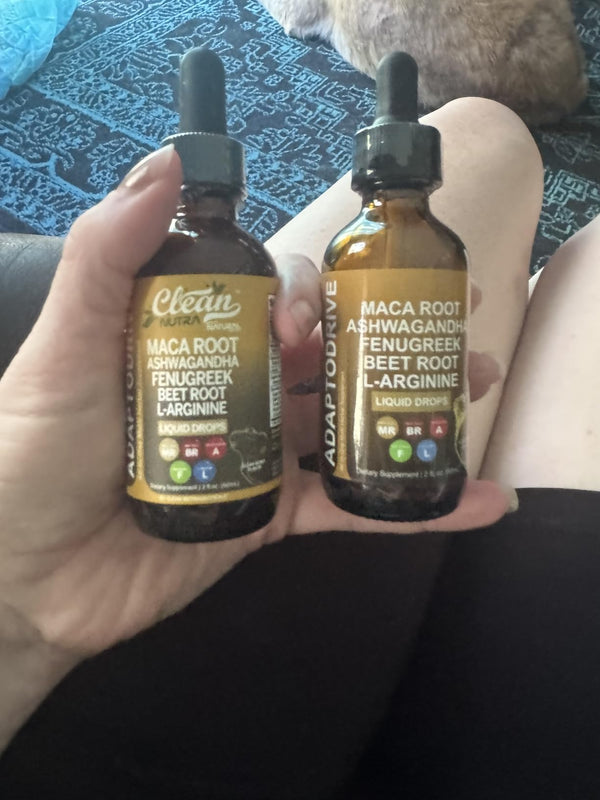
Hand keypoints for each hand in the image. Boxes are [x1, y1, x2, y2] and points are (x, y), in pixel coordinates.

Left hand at [0, 146, 511, 661]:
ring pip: (345, 420)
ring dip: (408, 400)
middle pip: (323, 351)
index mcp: (194, 339)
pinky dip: (406, 508)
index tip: (319, 311)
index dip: (311, 289)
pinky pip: (347, 508)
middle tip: (449, 318)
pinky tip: (470, 498)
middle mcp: (233, 388)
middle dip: (384, 333)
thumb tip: (165, 167)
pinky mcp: (272, 517)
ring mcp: (258, 454)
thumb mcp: (65, 350)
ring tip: (471, 383)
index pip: (268, 296)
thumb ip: (107, 259)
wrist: (27, 584)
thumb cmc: (30, 458)